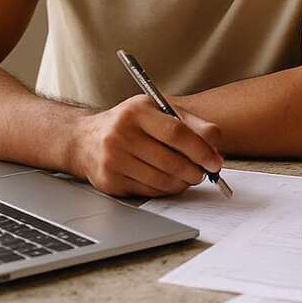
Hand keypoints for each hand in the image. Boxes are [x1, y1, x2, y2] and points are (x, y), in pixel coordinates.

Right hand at [68, 95, 223, 196]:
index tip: (215, 161)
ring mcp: (112, 160)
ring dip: (183, 182)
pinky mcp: (110, 182)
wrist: (85, 140)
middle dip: (195, 170)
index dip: (201, 149)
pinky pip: (149, 191)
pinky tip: (170, 181)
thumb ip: (191, 123)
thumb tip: (215, 147)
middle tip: (205, 172)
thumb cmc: (129, 123)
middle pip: (170, 160)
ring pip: (161, 180)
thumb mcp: (157, 110)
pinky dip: (166, 189)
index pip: (176, 132)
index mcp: (136, 111)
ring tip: (189, 176)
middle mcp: (120, 134)